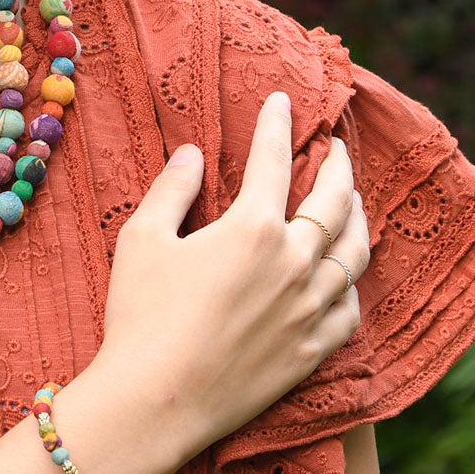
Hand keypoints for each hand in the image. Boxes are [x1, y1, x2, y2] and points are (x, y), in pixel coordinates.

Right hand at [93, 91, 368, 460]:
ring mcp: (308, 309)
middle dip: (337, 165)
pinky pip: (350, 309)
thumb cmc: (141, 311)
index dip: (277, 124)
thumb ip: (173, 188)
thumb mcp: (143, 236)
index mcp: (251, 227)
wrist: (157, 397)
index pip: (272, 159)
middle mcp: (292, 262)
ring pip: (354, 254)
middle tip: (335, 145)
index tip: (282, 101)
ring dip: (357, 217)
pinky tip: (344, 275)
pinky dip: (352, 284)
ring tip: (353, 200)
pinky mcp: (312, 349)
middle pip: (333, 202)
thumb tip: (194, 153)